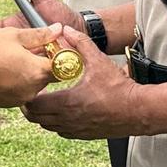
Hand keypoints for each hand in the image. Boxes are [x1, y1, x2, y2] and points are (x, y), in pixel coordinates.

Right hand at [0, 24, 63, 106]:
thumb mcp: (14, 35)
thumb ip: (39, 34)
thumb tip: (58, 29)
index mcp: (37, 71)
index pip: (62, 65)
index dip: (58, 54)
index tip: (50, 47)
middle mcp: (32, 89)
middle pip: (47, 75)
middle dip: (41, 62)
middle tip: (27, 50)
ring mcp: (20, 98)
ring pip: (33, 83)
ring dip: (28, 72)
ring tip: (10, 58)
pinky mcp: (8, 103)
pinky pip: (19, 91)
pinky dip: (16, 81)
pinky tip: (2, 70)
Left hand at [21, 28, 141, 138]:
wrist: (137, 110)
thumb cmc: (119, 88)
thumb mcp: (98, 60)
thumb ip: (80, 42)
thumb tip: (67, 30)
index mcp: (67, 102)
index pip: (34, 105)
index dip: (28, 96)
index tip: (30, 86)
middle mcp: (68, 119)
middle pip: (36, 118)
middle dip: (30, 107)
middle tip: (31, 94)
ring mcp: (76, 129)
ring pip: (48, 127)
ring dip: (42, 116)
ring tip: (43, 102)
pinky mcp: (84, 135)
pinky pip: (61, 132)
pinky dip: (56, 124)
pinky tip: (61, 112)